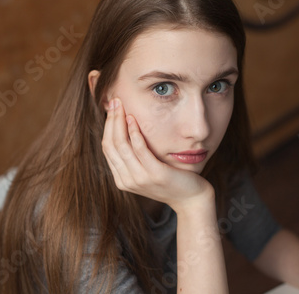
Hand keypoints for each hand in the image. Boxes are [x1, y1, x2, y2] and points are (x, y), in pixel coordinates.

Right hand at [101, 98, 213, 212]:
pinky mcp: (155, 174)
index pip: (108, 148)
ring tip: (122, 106)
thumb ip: (135, 157)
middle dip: (111, 120)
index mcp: (122, 179)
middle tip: (115, 101)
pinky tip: (134, 119)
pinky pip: (139, 149)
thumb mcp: (147, 169)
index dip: (108, 126)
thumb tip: (126, 130)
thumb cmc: (171, 180)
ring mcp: (140, 178)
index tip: (112, 108)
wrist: (191, 198)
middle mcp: (127, 180)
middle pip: (111, 145)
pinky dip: (134, 132)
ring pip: (122, 145)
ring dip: (120, 122)